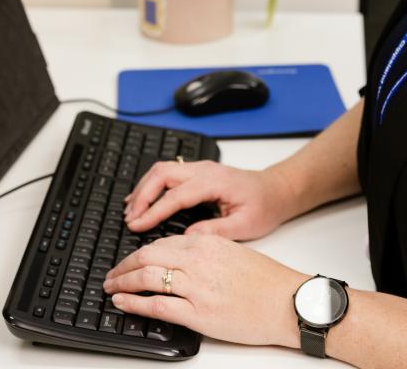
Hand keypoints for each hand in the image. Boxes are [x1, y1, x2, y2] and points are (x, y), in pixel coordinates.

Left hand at [103, 233, 308, 346]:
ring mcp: (197, 287)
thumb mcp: (234, 253)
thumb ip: (206, 253)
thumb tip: (179, 261)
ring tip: (111, 287)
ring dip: (122, 282)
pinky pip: (156, 305)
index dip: (138, 253)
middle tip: (111, 274)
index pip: (161, 243)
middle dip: (123, 266)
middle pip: (147, 256)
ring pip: (146, 277)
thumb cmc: (268, 282)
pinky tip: (123, 302)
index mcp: (207, 244)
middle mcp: (198, 261)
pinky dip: (134, 302)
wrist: (288, 303)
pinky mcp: (198, 313)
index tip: (129, 260)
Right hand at [124, 160, 297, 239]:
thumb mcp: (245, 226)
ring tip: (130, 211)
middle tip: (129, 218)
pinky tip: (143, 199)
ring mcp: (201, 168)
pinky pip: (168, 173)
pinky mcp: (198, 172)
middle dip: (142, 195)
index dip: (153, 211)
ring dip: (144, 188)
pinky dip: (151, 185)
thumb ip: (215, 231)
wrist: (277, 190)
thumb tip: (186, 238)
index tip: (136, 225)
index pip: (175, 196)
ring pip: (162, 170)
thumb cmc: (264, 207)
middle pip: (162, 174)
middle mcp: (204, 170)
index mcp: (215, 182)